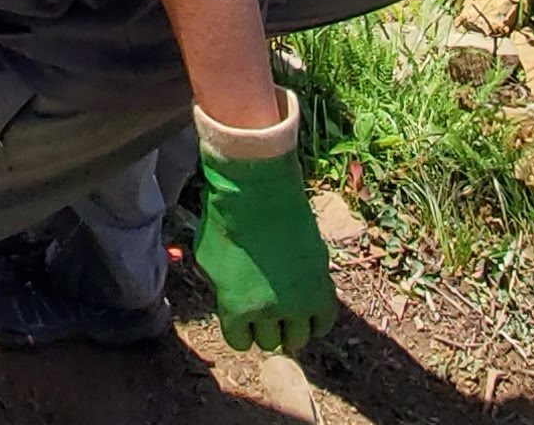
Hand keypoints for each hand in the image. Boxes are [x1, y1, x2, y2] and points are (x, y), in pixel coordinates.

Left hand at [192, 137, 335, 352]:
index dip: (241, 329)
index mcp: (236, 308)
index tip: (243, 317)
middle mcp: (269, 311)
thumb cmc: (225, 220)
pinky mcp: (321, 282)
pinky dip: (317, 322)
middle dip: (266, 328)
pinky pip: (325, 320)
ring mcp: (298, 299)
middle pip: (270, 341)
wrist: (256, 190)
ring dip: (291, 328)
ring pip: (299, 337)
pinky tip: (310, 313)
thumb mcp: (208, 262)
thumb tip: (233, 301)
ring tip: (288, 314)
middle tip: (266, 312)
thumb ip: (222, 291)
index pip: (240, 342)